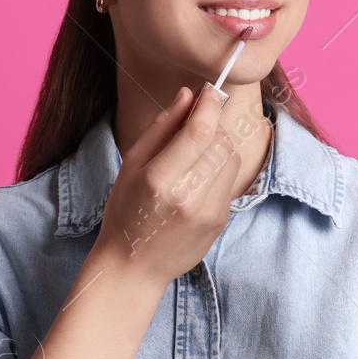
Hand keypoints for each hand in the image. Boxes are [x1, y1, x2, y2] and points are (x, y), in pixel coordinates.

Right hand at [92, 84, 243, 290]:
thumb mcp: (132, 165)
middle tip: (194, 129)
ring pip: (232, 158)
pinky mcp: (221, 222)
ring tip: (194, 157)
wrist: (135, 266)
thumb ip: (162, 127)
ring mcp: (208, 213)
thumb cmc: (126, 211)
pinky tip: (197, 181)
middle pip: (221, 142)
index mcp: (159, 180)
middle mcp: (188, 197)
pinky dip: (219, 170)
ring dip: (218, 147)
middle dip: (212, 126)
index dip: (209, 105)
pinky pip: (230, 180)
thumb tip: (188, 94)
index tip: (209, 92)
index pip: (200, 131)